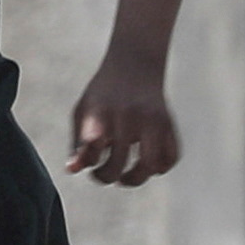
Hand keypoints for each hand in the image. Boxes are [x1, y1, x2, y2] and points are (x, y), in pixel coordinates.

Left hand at [67, 61, 180, 186]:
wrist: (135, 64)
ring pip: (149, 165)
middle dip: (105, 177)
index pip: (92, 141)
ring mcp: (151, 120)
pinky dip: (160, 168)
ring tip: (125, 178)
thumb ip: (77, 143)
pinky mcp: (168, 124)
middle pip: (117, 163)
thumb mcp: (84, 111)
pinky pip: (170, 157)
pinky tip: (146, 164)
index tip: (89, 161)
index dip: (89, 159)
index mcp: (101, 111)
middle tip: (102, 173)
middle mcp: (127, 116)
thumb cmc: (103, 95)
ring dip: (135, 179)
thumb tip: (73, 171)